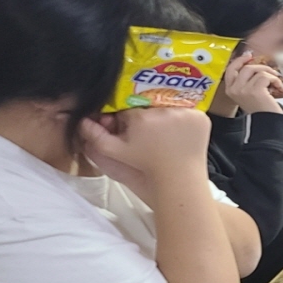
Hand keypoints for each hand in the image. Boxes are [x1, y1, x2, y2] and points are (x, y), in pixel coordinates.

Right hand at [79, 107, 211, 201]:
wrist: (179, 179)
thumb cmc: (147, 166)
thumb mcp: (116, 152)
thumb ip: (95, 135)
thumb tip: (81, 120)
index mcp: (141, 117)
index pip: (130, 105)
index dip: (131, 116)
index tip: (134, 128)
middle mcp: (164, 111)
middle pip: (150, 102)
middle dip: (148, 113)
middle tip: (152, 131)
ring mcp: (186, 113)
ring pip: (171, 103)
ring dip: (168, 113)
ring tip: (167, 131)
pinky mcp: (201, 118)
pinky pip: (190, 110)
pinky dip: (186, 118)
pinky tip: (181, 131)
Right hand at [224, 53, 282, 112]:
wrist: (269, 124)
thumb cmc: (262, 110)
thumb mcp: (249, 94)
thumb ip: (247, 81)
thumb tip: (253, 63)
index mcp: (230, 90)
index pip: (230, 69)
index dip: (240, 60)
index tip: (249, 56)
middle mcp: (234, 89)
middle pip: (246, 68)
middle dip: (261, 67)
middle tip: (272, 72)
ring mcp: (243, 90)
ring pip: (257, 71)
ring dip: (270, 75)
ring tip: (277, 83)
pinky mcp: (255, 91)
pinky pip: (265, 77)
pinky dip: (275, 80)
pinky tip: (279, 88)